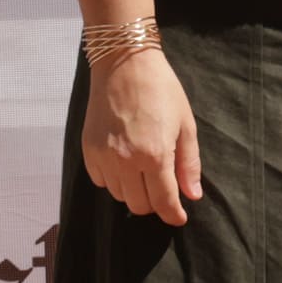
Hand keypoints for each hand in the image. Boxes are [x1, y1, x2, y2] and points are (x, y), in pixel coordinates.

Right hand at [81, 43, 201, 227]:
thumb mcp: (185, 125)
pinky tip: (124, 161)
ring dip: (134, 190)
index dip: (173, 214)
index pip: (163, 201)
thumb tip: (193, 195)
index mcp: (155, 155)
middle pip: (139, 205)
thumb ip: (188, 164)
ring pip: (119, 196)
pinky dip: (114, 179)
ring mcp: (104, 156)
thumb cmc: (161, 90)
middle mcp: (126, 160)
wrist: (124, 64)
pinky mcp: (88, 150)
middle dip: (155, 203)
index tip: (179, 218)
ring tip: (144, 169)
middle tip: (164, 187)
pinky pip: (101, 181)